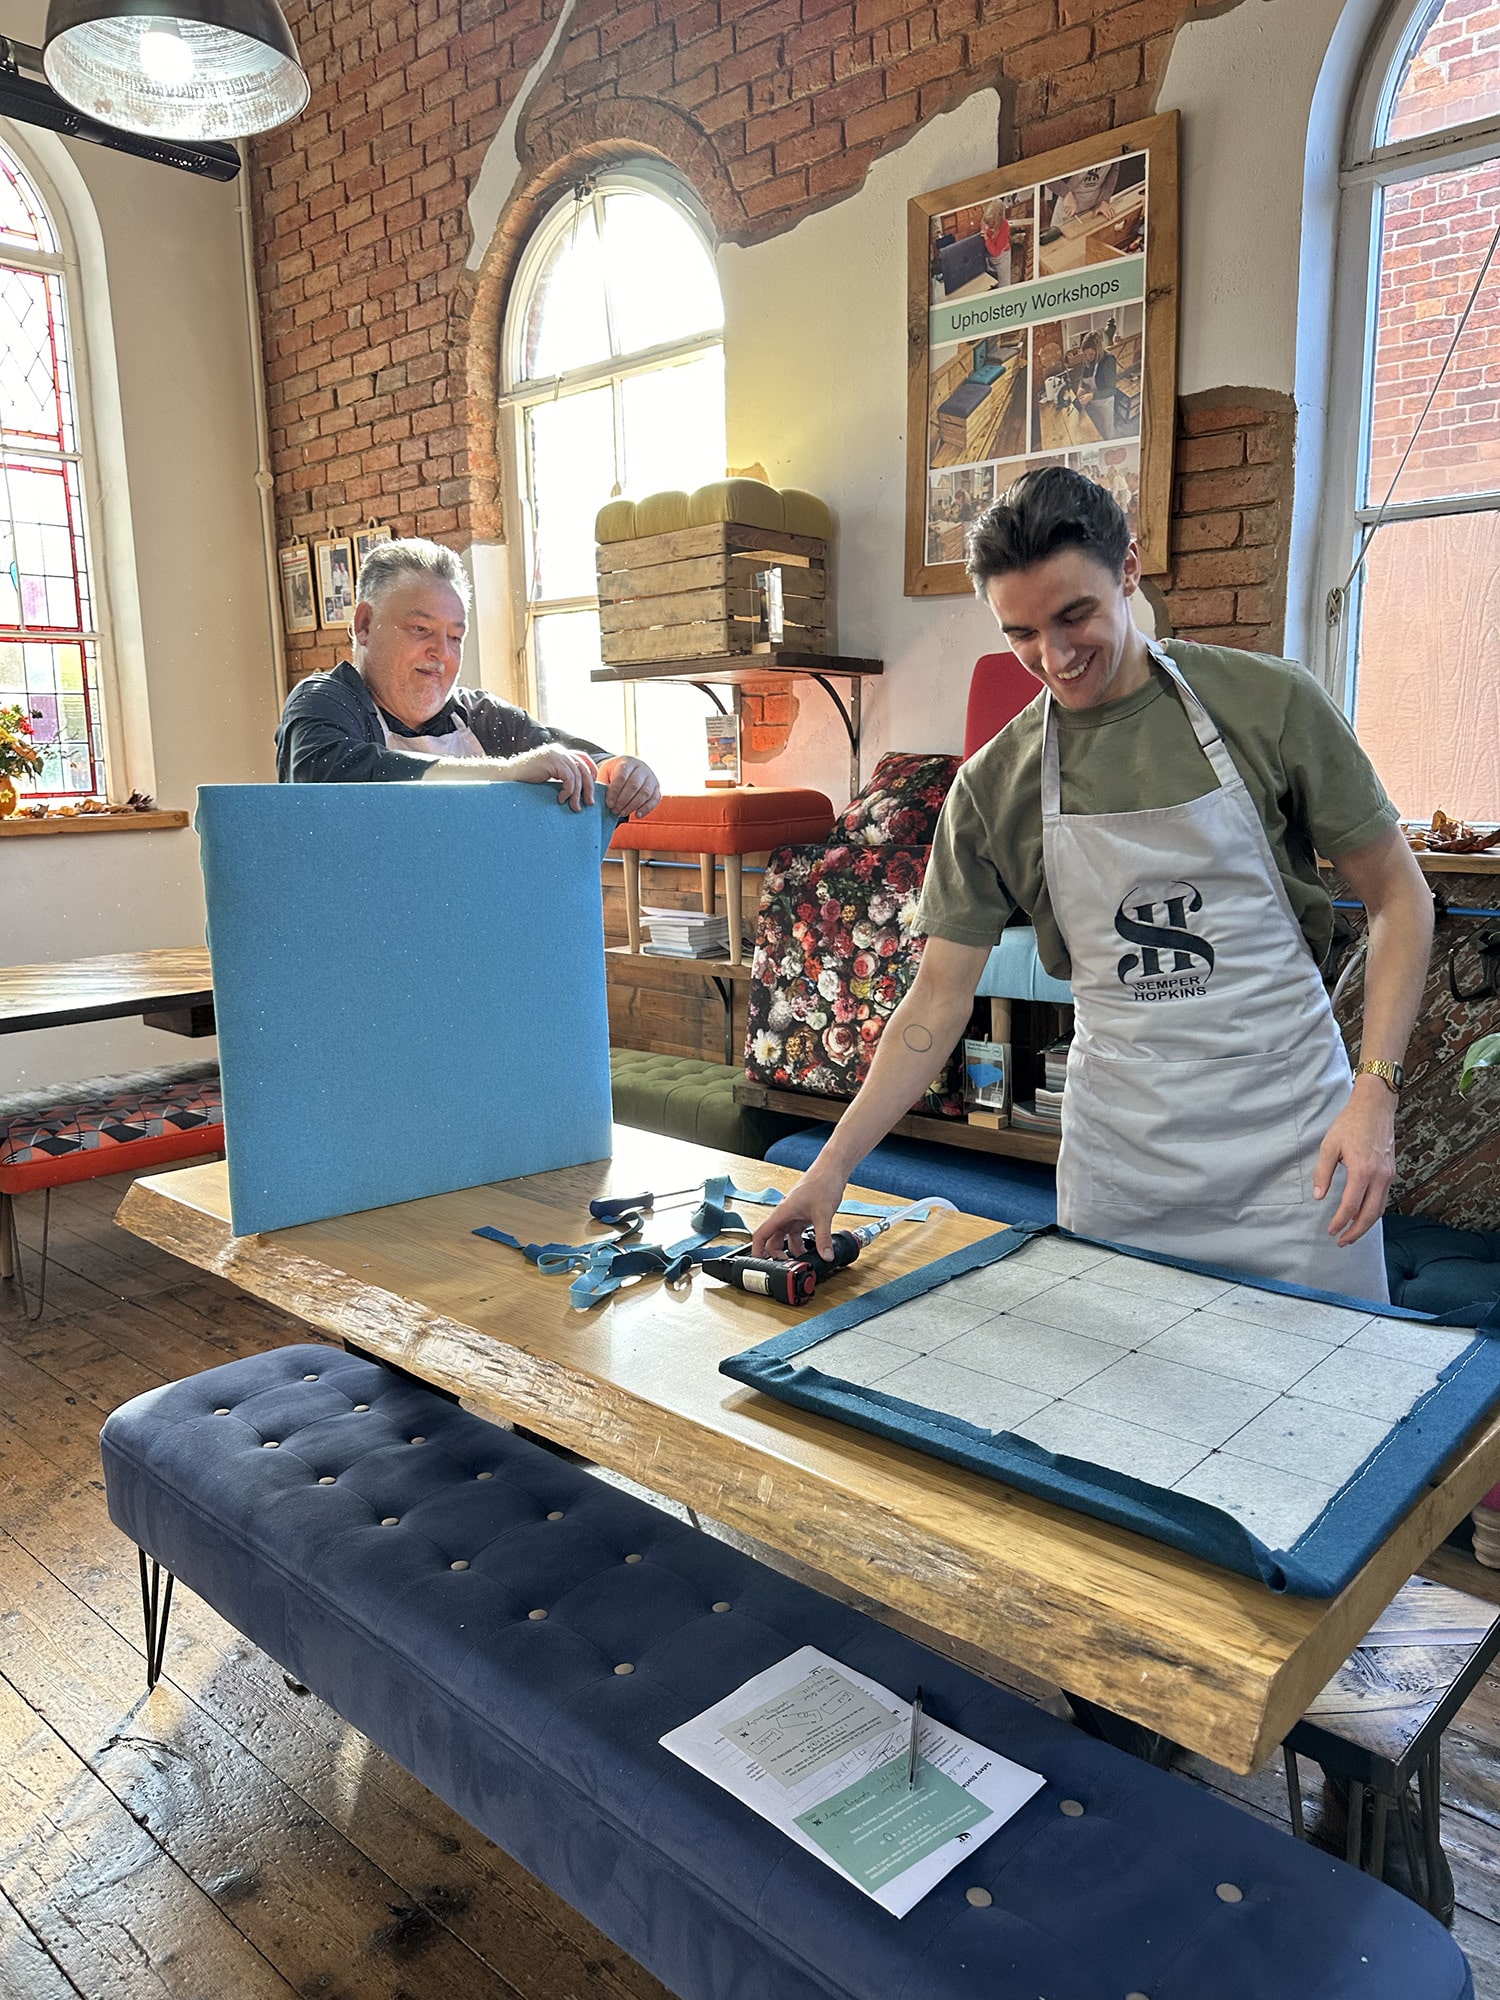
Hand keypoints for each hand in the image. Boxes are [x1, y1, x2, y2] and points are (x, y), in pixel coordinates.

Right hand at [499, 746, 596, 809]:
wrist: (508, 776)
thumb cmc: (526, 779)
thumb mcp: (548, 775)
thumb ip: (562, 775)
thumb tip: (580, 788)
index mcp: (560, 752)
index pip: (583, 758)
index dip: (591, 772)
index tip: (592, 787)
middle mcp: (560, 750)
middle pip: (583, 768)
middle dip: (588, 787)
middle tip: (589, 803)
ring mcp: (556, 754)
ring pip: (577, 775)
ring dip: (577, 794)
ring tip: (574, 807)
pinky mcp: (551, 761)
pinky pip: (569, 778)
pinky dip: (568, 791)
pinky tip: (561, 800)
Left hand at [599, 755, 659, 819]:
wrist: (629, 768)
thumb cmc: (614, 772)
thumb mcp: (605, 773)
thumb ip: (602, 783)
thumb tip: (596, 797)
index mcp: (627, 762)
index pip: (622, 777)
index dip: (615, 792)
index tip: (609, 803)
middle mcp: (641, 768)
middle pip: (634, 786)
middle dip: (623, 801)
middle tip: (614, 810)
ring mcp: (651, 778)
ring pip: (644, 793)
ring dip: (632, 806)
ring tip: (621, 813)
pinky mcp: (657, 788)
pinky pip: (655, 799)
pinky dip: (646, 809)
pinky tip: (637, 815)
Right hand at [750, 1167, 845, 1262]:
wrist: (831, 1170)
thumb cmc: (821, 1183)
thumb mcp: (823, 1214)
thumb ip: (823, 1237)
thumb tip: (825, 1255)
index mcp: (782, 1213)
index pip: (760, 1234)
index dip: (756, 1250)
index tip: (757, 1264)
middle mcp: (785, 1215)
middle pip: (772, 1240)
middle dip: (777, 1255)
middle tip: (787, 1267)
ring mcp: (793, 1216)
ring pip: (786, 1238)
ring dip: (792, 1250)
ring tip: (802, 1260)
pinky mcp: (803, 1216)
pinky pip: (797, 1234)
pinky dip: (802, 1243)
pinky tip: (813, 1249)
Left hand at [1313, 1077, 1397, 1244]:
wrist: (1375, 1107)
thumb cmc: (1351, 1123)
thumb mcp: (1329, 1145)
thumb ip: (1323, 1173)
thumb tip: (1319, 1197)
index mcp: (1362, 1170)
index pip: (1351, 1205)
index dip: (1340, 1221)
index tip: (1331, 1230)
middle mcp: (1379, 1176)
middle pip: (1370, 1214)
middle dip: (1356, 1231)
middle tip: (1342, 1241)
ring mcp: (1388, 1175)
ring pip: (1380, 1209)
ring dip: (1366, 1225)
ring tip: (1351, 1234)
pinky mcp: (1390, 1172)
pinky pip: (1383, 1198)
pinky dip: (1373, 1212)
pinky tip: (1362, 1215)